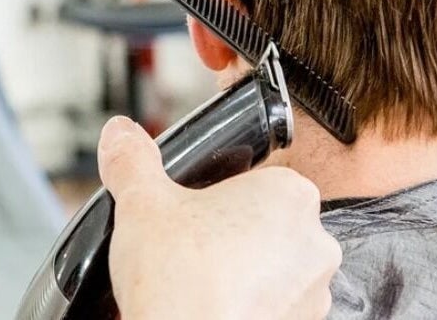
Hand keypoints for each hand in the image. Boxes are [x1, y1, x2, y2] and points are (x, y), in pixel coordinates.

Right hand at [98, 117, 341, 319]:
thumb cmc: (182, 282)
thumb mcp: (142, 204)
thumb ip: (133, 161)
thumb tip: (121, 135)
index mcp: (289, 194)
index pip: (256, 183)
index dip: (216, 199)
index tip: (193, 217)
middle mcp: (314, 242)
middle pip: (266, 227)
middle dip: (230, 237)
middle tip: (190, 251)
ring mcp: (314, 292)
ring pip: (274, 271)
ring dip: (242, 275)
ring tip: (198, 284)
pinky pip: (274, 309)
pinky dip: (248, 308)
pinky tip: (213, 308)